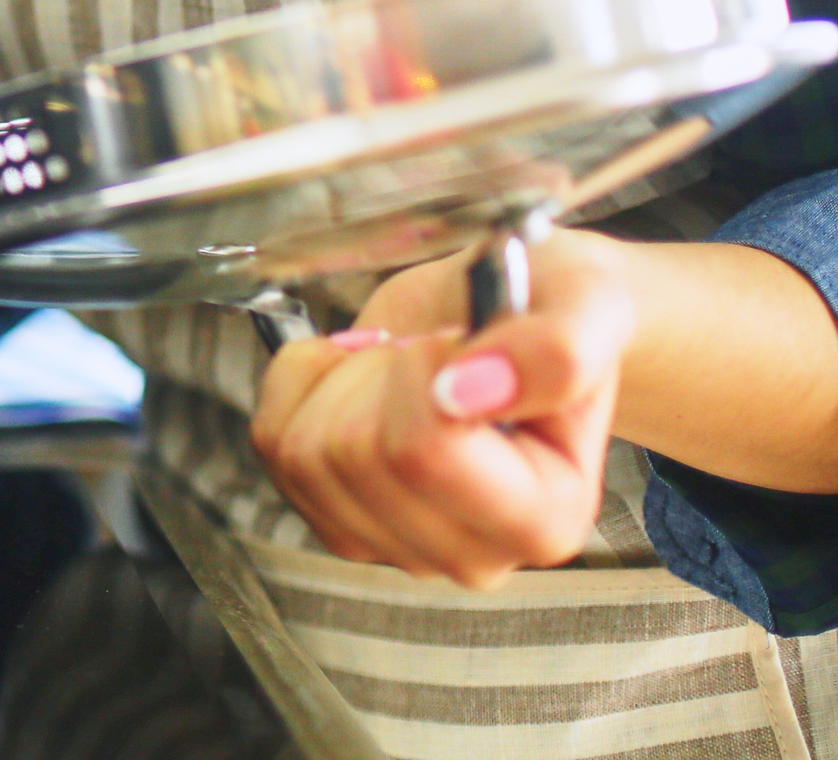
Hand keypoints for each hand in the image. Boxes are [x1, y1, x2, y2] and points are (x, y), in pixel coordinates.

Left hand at [250, 231, 635, 586]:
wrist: (508, 316)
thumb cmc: (552, 314)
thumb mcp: (587, 304)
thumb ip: (557, 352)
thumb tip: (470, 391)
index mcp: (548, 520)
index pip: (425, 454)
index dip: (417, 371)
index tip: (455, 341)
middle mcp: (476, 555)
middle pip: (354, 455)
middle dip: (381, 369)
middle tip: (433, 351)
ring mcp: (398, 546)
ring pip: (302, 453)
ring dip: (341, 377)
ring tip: (401, 364)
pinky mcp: (338, 520)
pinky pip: (272, 442)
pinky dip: (299, 384)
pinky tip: (357, 374)